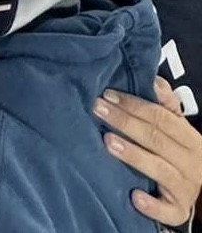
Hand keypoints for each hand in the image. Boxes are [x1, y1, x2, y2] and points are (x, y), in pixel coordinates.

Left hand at [96, 79, 201, 226]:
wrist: (198, 190)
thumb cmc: (178, 153)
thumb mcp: (177, 129)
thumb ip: (166, 106)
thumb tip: (155, 79)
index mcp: (191, 140)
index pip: (162, 118)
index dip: (134, 105)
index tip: (108, 95)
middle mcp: (191, 164)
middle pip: (156, 140)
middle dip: (125, 123)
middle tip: (99, 110)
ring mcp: (186, 189)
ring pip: (160, 170)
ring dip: (133, 155)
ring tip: (108, 142)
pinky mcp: (179, 212)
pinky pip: (167, 212)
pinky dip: (152, 205)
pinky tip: (134, 196)